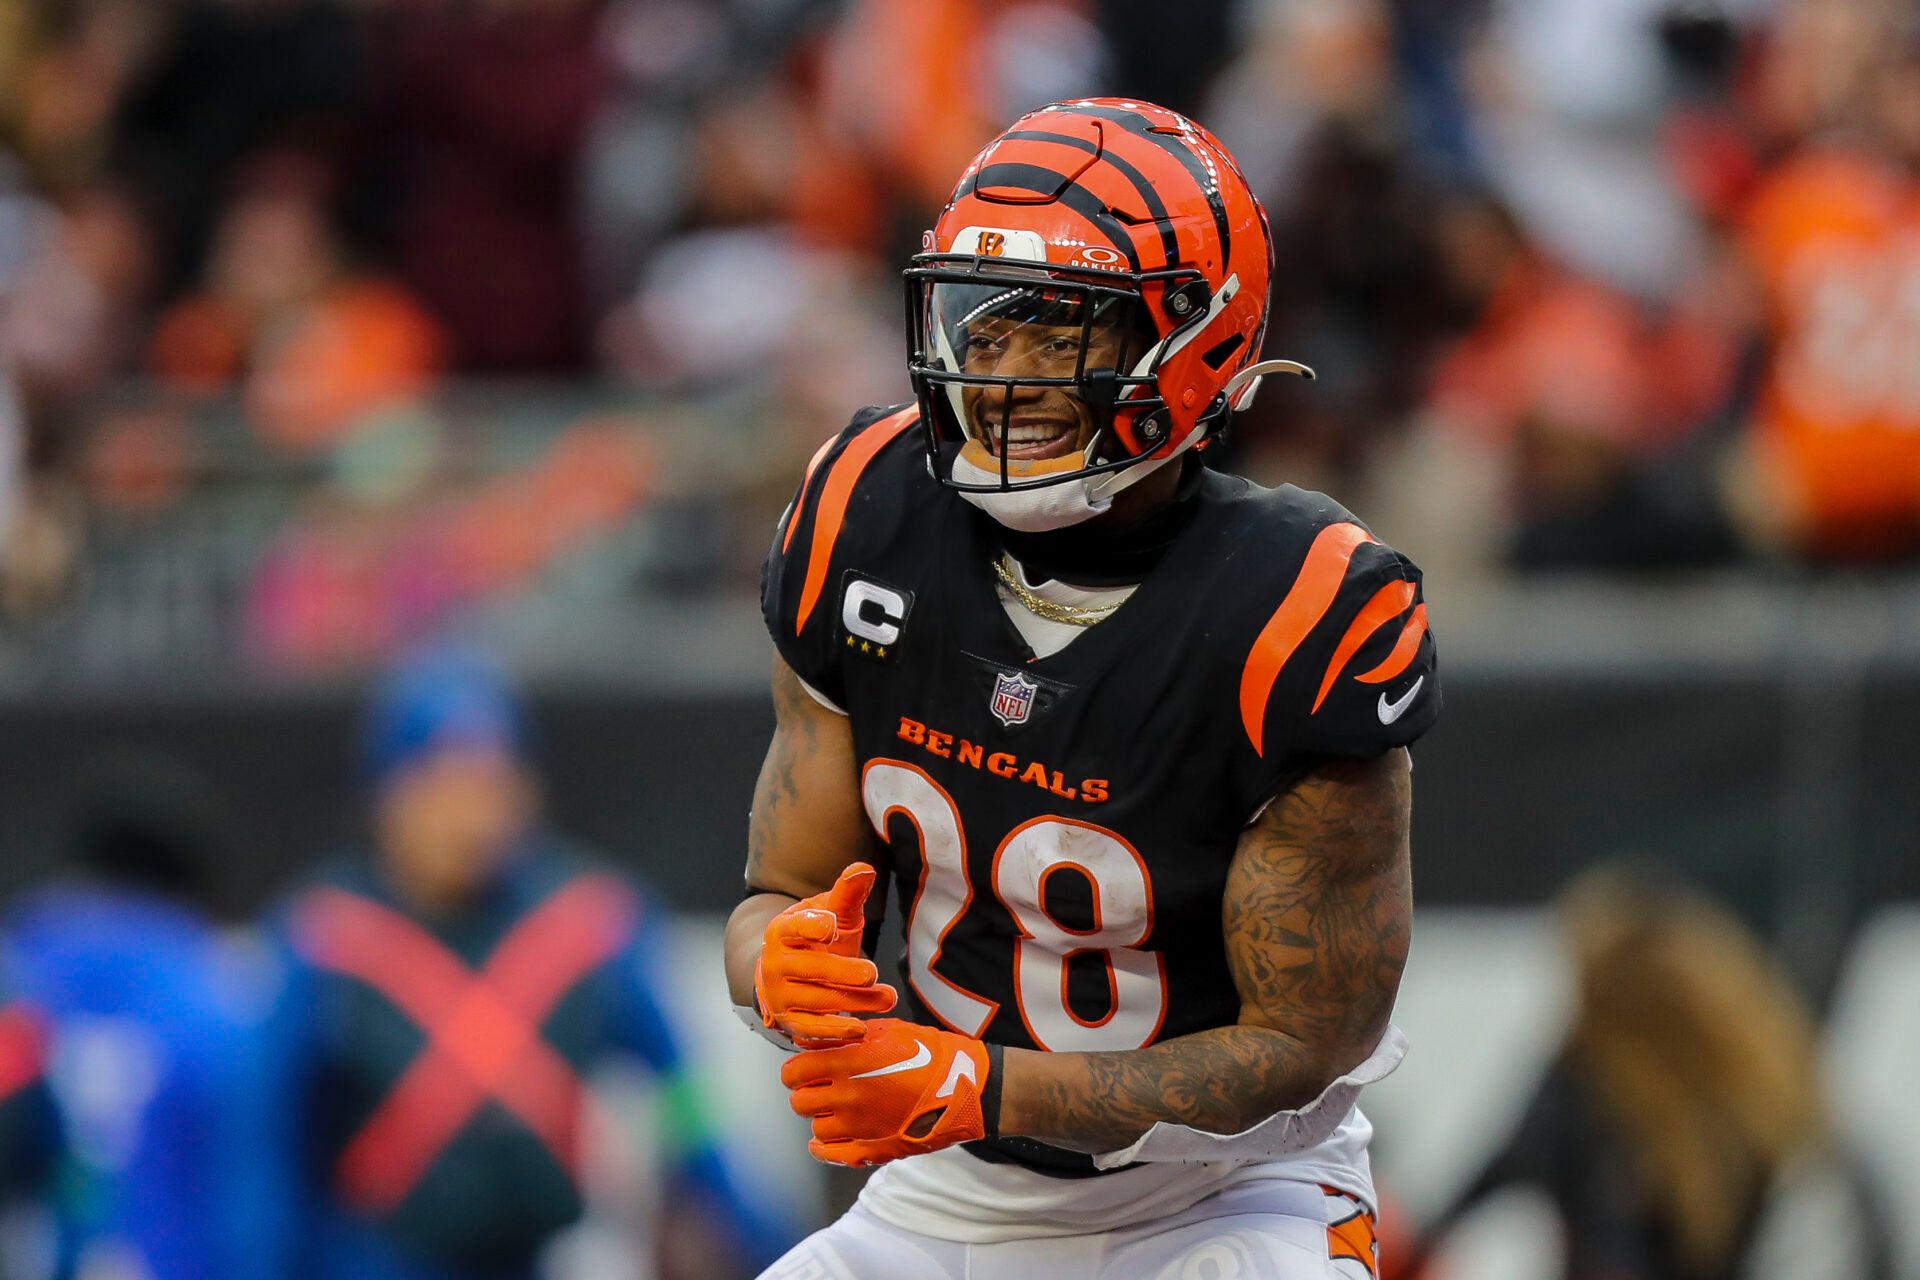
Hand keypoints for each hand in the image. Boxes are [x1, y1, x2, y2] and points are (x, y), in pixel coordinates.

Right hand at [754, 863, 895, 1046]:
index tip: (832, 925)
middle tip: (873, 973)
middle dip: (843, 972)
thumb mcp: (831, 914)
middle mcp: (775, 964)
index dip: (812, 925)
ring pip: (818, 1001)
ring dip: (855, 1001)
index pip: (794, 927)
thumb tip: (863, 869)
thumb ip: (847, 894)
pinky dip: (837, 1031)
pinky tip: (862, 1029)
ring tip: (887, 998)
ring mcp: (780, 996)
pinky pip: (812, 1030)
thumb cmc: (818, 940)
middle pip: (810, 969)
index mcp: (782, 931)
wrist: (791, 976)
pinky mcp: (790, 1022)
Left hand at [781, 1018, 991, 1166]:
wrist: (963, 1086)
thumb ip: (848, 1036)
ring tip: (837, 1109)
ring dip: (822, 1117)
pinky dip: (822, 1148)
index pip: (793, 1072)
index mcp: (847, 1063)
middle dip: (806, 1093)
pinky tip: (824, 1140)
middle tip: (820, 1088)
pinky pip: (831, 1155)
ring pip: (815, 1128)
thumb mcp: (887, 1030)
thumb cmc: (928, 1053)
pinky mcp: (871, 1150)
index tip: (805, 1068)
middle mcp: (846, 1097)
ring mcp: (857, 1127)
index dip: (796, 1070)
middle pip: (799, 1102)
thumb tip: (816, 1040)